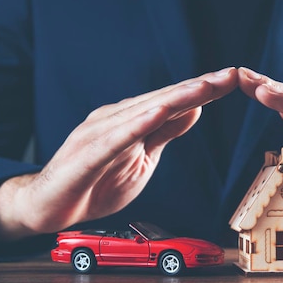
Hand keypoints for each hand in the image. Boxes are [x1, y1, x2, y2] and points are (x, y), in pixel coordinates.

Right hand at [0, 68, 237, 239]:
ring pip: (144, 111)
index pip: (173, 102)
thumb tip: (194, 110)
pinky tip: (159, 112)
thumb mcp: (141, 158)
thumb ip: (164, 133)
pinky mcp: (86, 153)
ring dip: (177, 97)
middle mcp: (115, 119)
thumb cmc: (94, 183)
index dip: (204, 90)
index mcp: (130, 121)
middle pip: (164, 99)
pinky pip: (116, 137)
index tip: (233, 79)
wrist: (48, 208)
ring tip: (206, 86)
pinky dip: (138, 123)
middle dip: (200, 86)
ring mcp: (99, 133)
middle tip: (232, 74)